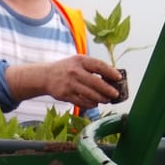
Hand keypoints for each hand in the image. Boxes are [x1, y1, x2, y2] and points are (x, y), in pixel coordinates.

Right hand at [6, 55, 123, 109]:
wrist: (45, 76)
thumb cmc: (66, 68)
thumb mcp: (78, 61)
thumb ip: (92, 67)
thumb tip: (111, 77)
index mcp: (80, 60)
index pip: (99, 66)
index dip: (110, 72)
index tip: (118, 78)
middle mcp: (75, 72)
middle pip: (96, 83)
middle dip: (108, 90)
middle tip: (115, 94)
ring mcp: (70, 84)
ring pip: (90, 94)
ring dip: (101, 99)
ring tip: (107, 100)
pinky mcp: (65, 95)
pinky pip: (81, 102)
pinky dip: (90, 104)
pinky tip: (95, 104)